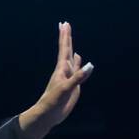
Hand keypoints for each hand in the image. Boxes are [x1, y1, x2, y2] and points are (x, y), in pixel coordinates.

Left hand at [17, 21, 91, 138]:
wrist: (49, 114)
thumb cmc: (54, 101)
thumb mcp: (66, 88)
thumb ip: (78, 77)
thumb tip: (90, 65)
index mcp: (62, 69)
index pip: (64, 48)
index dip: (65, 36)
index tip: (64, 24)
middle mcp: (65, 70)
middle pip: (67, 49)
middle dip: (67, 37)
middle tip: (65, 24)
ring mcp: (69, 77)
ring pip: (72, 58)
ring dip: (72, 48)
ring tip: (70, 38)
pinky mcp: (73, 84)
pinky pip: (77, 70)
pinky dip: (79, 62)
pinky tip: (80, 58)